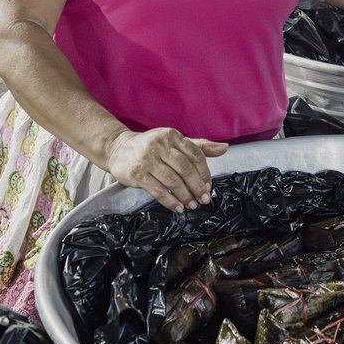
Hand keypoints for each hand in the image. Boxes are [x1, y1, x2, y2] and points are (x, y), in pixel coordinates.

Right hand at [104, 128, 228, 213]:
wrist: (118, 149)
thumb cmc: (151, 147)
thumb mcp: (174, 142)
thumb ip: (199, 146)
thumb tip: (225, 148)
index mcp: (172, 135)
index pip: (195, 154)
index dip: (204, 173)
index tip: (208, 186)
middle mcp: (159, 145)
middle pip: (185, 169)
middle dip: (197, 187)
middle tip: (204, 199)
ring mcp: (147, 159)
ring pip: (172, 181)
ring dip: (185, 196)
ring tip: (192, 205)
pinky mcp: (137, 174)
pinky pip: (158, 190)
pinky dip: (170, 201)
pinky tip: (178, 208)